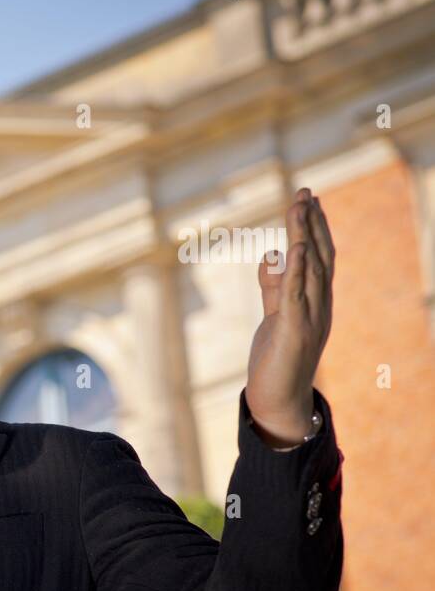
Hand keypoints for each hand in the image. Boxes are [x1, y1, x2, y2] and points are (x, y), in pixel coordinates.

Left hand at [246, 187, 334, 446]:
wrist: (278, 400)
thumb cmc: (276, 359)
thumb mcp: (273, 316)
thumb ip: (273, 288)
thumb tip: (270, 256)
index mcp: (316, 302)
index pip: (319, 257)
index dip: (314, 228)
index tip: (306, 199)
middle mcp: (320, 306)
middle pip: (320, 256)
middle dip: (312, 222)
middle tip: (304, 190)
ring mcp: (311, 318)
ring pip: (310, 269)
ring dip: (304, 236)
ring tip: (298, 205)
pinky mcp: (294, 331)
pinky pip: (296, 294)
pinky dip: (297, 269)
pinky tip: (297, 247)